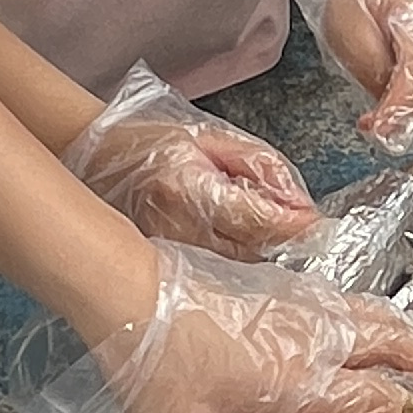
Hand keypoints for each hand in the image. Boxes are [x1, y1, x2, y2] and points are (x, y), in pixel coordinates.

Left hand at [34, 241, 412, 412]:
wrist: (127, 291)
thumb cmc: (155, 372)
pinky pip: (356, 304)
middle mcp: (318, 341)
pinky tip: (375, 336)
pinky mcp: (287, 288)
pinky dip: (384, 322)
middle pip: (403, 348)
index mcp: (303, 383)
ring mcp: (306, 308)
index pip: (384, 400)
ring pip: (383, 318)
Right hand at [66, 61, 316, 258]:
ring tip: (260, 230)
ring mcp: (171, 254)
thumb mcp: (211, 138)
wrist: (93, 159)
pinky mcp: (168, 268)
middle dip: (283, 240)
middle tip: (298, 224)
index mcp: (190, 190)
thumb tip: (300, 204)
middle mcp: (180, 230)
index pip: (257, 219)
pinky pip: (220, 275)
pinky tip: (240, 249)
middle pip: (255, 250)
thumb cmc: (149, 141)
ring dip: (263, 254)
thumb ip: (260, 167)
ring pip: (241, 270)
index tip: (320, 224)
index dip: (295, 224)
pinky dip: (240, 264)